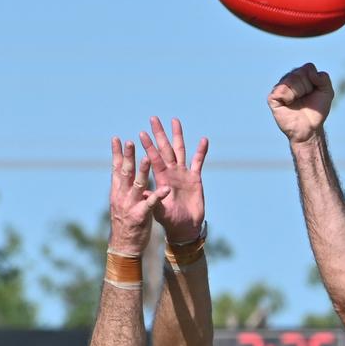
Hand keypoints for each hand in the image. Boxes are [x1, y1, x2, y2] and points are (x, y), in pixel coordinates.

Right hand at [109, 138, 169, 254]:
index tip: (116, 138)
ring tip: (148, 157)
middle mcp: (122, 196)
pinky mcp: (141, 215)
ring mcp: (131, 205)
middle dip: (128, 156)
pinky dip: (159, 195)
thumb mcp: (121, 203)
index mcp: (118, 191)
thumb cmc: (125, 223)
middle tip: (131, 141)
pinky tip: (167, 188)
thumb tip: (120, 174)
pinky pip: (152, 203)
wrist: (124, 246)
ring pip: (137, 184)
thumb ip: (122, 188)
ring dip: (143, 170)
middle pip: (125, 172)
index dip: (116, 154)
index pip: (116, 169)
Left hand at [139, 117, 207, 242]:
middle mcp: (171, 172)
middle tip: (153, 118)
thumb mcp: (158, 211)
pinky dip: (201, 151)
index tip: (141, 133)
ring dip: (177, 136)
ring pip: (180, 150)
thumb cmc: (170, 221)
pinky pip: (198, 162)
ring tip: (175, 121)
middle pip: (165, 149)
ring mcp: (183, 173)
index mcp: (161, 179)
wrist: (185, 227)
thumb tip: (144, 192)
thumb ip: (153, 200)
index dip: (148, 146)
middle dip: (159, 134)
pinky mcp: (195, 178)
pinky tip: (203, 140)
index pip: (153, 159)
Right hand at [268, 63, 333, 143]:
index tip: (314, 92)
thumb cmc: (316, 111)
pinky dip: (288, 98)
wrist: (309, 129)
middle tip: (305, 99)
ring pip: (290, 80)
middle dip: (306, 88)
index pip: (308, 68)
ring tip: (297, 102)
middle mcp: (289, 78)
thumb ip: (323, 78)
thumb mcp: (327, 92)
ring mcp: (280, 87)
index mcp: (301, 75)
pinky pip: (281, 90)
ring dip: (298, 93)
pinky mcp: (273, 97)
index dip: (314, 81)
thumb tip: (311, 72)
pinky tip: (289, 104)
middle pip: (299, 73)